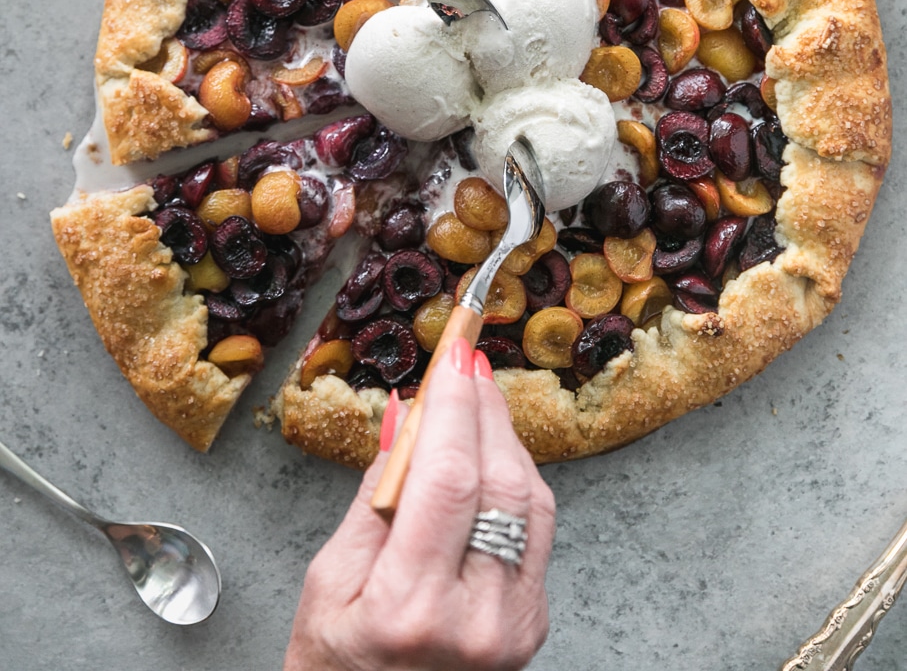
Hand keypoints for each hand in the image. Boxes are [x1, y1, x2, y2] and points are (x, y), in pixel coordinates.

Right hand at [285, 342, 555, 670]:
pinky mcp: (531, 625)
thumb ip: (373, 497)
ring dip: (505, 437)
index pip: (449, 477)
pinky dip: (515, 478)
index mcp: (411, 609)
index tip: (451, 351)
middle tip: (466, 358)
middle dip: (485, 408)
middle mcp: (477, 620)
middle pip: (501, 480)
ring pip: (531, 500)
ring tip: (475, 395)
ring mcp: (514, 627)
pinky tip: (490, 451)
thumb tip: (407, 416)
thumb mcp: (329, 584)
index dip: (455, 404)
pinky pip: (537, 531)